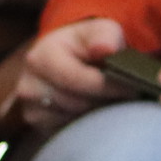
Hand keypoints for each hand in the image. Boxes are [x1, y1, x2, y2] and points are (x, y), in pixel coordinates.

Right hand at [13, 17, 124, 133]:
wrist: (65, 57)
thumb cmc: (88, 43)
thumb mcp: (101, 30)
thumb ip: (105, 36)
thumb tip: (105, 49)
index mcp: (40, 57)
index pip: (76, 79)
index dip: (107, 86)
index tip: (131, 87)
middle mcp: (28, 85)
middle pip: (76, 102)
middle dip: (105, 100)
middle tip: (127, 95)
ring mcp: (30, 108)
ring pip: (74, 119)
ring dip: (97, 112)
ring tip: (112, 99)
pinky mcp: (38, 125)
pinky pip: (68, 130)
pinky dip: (86, 122)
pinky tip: (95, 108)